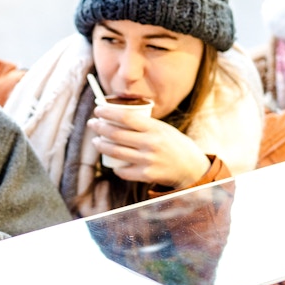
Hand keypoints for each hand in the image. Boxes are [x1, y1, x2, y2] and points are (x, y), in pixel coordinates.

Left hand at [88, 103, 209, 188]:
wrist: (192, 168)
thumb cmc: (175, 145)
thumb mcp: (163, 129)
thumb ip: (144, 124)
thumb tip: (118, 116)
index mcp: (155, 128)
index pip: (126, 117)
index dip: (108, 113)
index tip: (98, 109)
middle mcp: (151, 143)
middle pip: (116, 134)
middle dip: (99, 128)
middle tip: (92, 124)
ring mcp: (148, 160)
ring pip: (115, 152)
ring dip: (101, 146)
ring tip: (96, 141)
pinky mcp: (147, 175)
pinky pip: (123, 171)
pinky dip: (116, 167)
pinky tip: (113, 163)